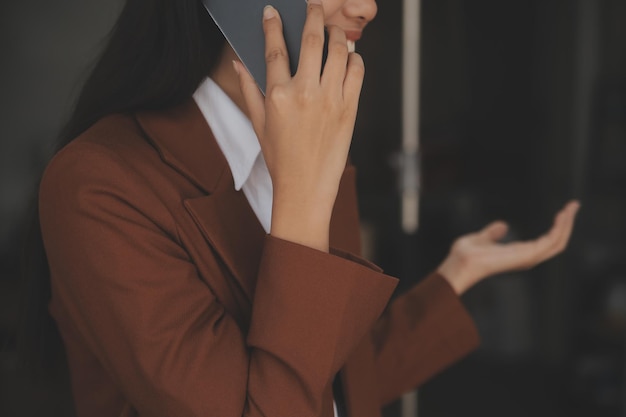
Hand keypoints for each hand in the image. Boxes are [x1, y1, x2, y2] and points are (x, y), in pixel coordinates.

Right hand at [233, 1, 363, 251]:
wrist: (305, 188)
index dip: (274, 26)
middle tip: (313, 8)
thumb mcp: (258, 125)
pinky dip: (355, 59)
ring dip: (338, 35)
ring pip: (340, 51)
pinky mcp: (350, 109)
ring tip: (334, 31)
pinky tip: (350, 58)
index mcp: (278, 95)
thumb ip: (249, 91)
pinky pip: (358, 72)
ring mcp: (331, 100)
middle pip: (312, 40)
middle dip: (313, 17)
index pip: (275, 49)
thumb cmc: (280, 159)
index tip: (273, 11)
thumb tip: (239, 64)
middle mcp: (305, 93)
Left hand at [437, 200, 580, 293]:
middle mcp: (525, 257)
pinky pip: (550, 243)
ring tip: (571, 207)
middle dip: (567, 224)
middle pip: (556, 242)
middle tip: (574, 205)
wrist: (458, 262)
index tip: (564, 211)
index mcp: (518, 253)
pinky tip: (561, 216)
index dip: (557, 227)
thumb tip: (502, 226)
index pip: (546, 242)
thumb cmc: (464, 255)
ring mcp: (526, 258)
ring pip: (557, 242)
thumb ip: (492, 233)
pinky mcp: (525, 256)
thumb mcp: (481, 239)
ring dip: (567, 224)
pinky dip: (559, 229)